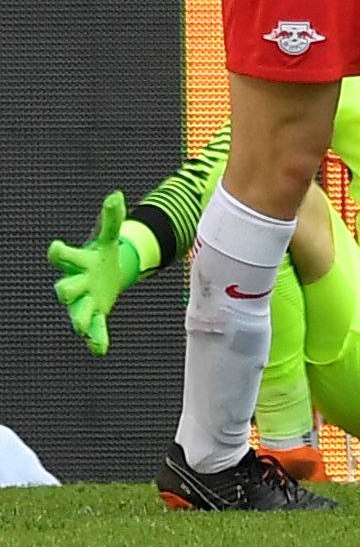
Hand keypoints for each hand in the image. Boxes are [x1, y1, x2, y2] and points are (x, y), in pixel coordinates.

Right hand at [48, 192, 137, 357]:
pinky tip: (100, 350)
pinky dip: (97, 340)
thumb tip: (116, 196)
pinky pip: (95, 329)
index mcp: (78, 262)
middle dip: (65, 291)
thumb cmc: (103, 255)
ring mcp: (85, 301)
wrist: (107, 274)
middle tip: (64, 292)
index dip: (58, 253)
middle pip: (64, 289)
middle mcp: (77, 283)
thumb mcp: (110, 238)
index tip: (56, 247)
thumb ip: (112, 219)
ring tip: (80, 327)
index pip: (63, 257)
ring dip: (79, 320)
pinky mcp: (96, 314)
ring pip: (76, 313)